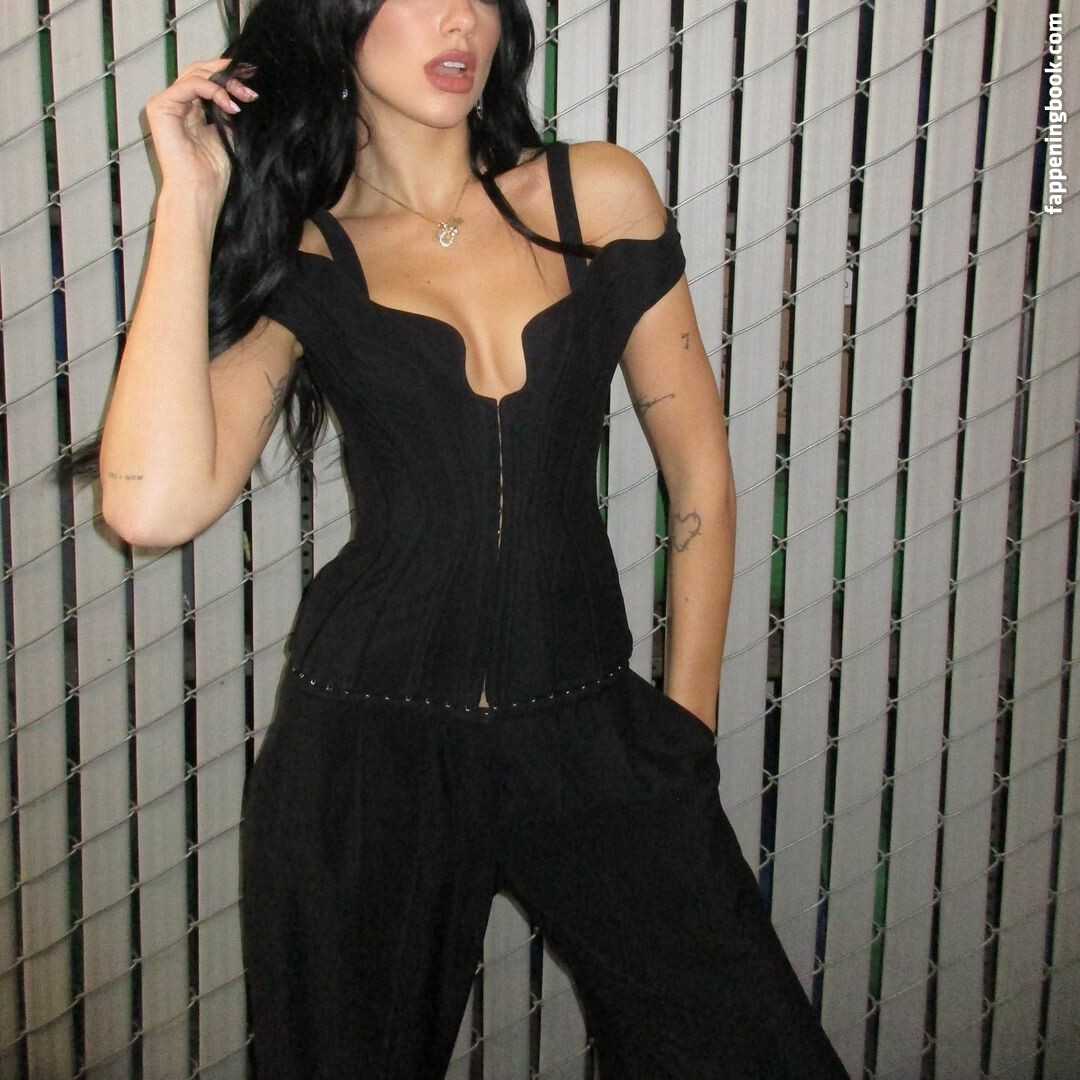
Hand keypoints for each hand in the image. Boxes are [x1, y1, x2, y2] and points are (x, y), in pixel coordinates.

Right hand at [145, 58, 257, 204]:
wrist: (199, 190)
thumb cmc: (212, 171)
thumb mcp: (228, 131)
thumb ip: (230, 109)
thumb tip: (245, 89)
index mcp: (188, 108)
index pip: (207, 79)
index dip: (228, 75)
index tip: (253, 80)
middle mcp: (175, 103)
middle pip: (200, 71)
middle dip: (228, 75)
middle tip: (251, 84)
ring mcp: (165, 103)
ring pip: (196, 74)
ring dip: (225, 82)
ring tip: (245, 96)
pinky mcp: (160, 106)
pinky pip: (190, 85)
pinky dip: (213, 90)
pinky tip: (230, 105)